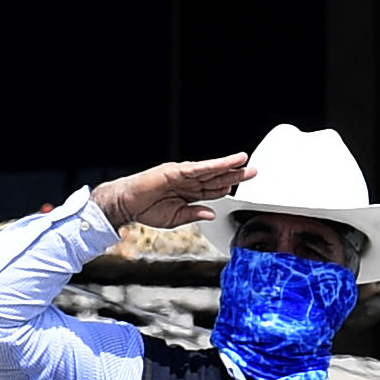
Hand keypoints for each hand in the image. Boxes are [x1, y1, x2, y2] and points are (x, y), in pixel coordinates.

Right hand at [93, 153, 253, 230]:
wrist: (126, 203)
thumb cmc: (146, 210)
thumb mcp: (175, 218)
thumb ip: (194, 214)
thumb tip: (212, 214)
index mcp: (188, 193)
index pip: (213, 190)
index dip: (228, 187)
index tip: (243, 186)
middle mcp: (188, 182)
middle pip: (216, 178)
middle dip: (235, 175)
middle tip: (253, 171)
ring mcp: (182, 175)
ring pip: (211, 170)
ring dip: (228, 166)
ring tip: (245, 161)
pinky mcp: (176, 171)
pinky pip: (199, 168)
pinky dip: (214, 165)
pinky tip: (226, 163)